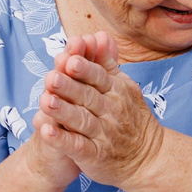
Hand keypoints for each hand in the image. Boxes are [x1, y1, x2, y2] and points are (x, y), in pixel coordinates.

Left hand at [32, 33, 165, 187]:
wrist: (147, 158)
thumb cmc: (131, 118)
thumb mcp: (124, 87)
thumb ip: (107, 62)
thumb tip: (98, 34)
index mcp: (117, 92)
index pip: (98, 77)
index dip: (84, 68)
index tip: (68, 58)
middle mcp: (111, 112)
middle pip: (88, 96)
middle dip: (69, 87)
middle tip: (51, 77)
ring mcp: (103, 134)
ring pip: (81, 120)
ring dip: (62, 111)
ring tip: (45, 101)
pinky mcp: (95, 155)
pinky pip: (77, 147)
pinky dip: (61, 140)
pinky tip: (46, 132)